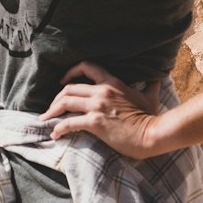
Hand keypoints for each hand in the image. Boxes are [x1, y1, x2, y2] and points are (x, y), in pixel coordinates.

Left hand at [42, 63, 163, 159]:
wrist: (153, 134)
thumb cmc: (151, 117)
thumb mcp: (151, 96)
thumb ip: (151, 85)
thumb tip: (157, 78)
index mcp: (112, 82)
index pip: (86, 66)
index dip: (71, 72)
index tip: (62, 81)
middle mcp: (102, 91)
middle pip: (69, 87)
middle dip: (56, 98)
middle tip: (51, 108)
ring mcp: (97, 106)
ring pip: (65, 102)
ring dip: (52, 111)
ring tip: (46, 120)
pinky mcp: (95, 122)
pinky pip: (69, 123)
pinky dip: (58, 128)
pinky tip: (55, 135)